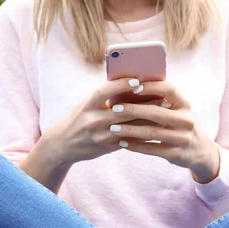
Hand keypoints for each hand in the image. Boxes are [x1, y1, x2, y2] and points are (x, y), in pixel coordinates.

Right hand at [40, 78, 154, 166]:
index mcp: (88, 105)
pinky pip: (128, 140)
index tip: (137, 80)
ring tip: (165, 113)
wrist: (64, 144)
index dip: (121, 85)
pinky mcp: (106, 147)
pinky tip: (157, 129)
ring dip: (149, 120)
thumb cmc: (80, 118)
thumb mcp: (87, 104)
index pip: (104, 92)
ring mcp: (100, 136)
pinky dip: (143, 134)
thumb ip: (105, 97)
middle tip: (164, 97)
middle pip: (123, 111)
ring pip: (129, 127)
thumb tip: (132, 84)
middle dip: (145, 104)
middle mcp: (93, 120)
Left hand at [108, 81, 220, 183]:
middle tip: (114, 109)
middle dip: (133, 110)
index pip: (169, 89)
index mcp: (185, 105)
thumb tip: (129, 88)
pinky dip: (135, 145)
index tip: (133, 87)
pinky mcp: (175, 153)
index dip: (151, 86)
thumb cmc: (179, 125)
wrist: (199, 151)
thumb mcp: (178, 111)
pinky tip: (122, 142)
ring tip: (113, 128)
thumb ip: (161, 101)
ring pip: (151, 132)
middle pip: (156, 112)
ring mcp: (182, 138)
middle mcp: (186, 120)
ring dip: (129, 130)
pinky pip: (151, 148)